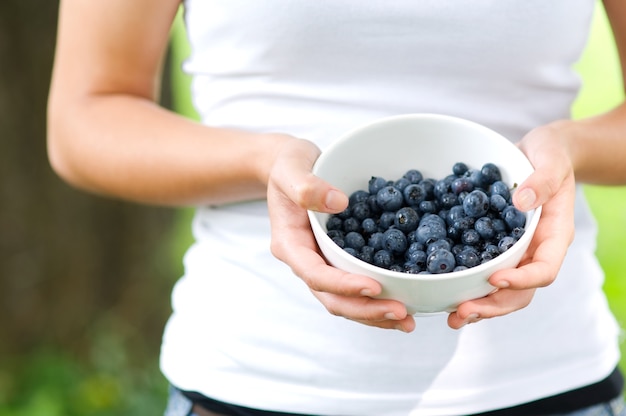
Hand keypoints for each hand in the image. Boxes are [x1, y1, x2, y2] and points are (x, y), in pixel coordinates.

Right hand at [267, 138, 415, 331]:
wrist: (290, 168)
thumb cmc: (288, 166)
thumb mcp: (291, 167)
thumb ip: (307, 186)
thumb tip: (338, 203)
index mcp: (290, 245)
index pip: (315, 274)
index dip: (343, 285)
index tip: (374, 287)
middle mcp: (305, 262)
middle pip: (332, 298)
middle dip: (366, 310)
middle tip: (401, 313)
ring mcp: (321, 265)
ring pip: (345, 301)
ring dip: (375, 314)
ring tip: (408, 320)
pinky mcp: (338, 262)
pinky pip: (356, 288)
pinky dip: (377, 300)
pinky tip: (404, 304)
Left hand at [448, 124, 575, 328]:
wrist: (539, 154)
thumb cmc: (549, 155)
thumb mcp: (550, 159)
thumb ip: (542, 180)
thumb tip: (522, 202)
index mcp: (554, 236)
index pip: (544, 269)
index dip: (522, 280)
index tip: (495, 279)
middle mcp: (534, 252)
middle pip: (520, 292)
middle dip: (492, 305)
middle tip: (462, 312)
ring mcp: (515, 254)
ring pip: (501, 292)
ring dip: (478, 306)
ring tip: (452, 317)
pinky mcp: (494, 249)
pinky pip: (483, 273)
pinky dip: (467, 288)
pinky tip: (445, 296)